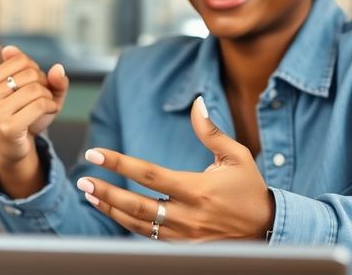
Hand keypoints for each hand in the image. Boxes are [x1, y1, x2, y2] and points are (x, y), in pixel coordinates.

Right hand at [0, 46, 67, 196]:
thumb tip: (58, 68)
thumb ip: (49, 78)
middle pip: (30, 74)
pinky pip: (39, 104)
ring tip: (46, 105)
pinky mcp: (8, 127)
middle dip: (44, 84)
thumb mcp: (34, 93)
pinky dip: (51, 106)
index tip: (35, 85)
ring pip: (36, 89)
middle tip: (42, 98)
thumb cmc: (22, 117)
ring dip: (49, 97)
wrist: (12, 150)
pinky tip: (50, 111)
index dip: (35, 70)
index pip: (20, 61)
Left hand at [76, 96, 274, 240]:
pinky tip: (113, 213)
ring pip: (138, 225)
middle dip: (106, 193)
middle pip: (136, 206)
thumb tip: (197, 103)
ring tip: (90, 195)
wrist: (268, 230)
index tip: (96, 153)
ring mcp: (185, 236)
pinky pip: (149, 238)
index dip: (119, 164)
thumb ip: (212, 132)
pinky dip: (128, 225)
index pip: (149, 175)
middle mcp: (188, 215)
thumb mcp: (237, 157)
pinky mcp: (184, 248)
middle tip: (83, 180)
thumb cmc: (251, 190)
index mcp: (198, 190)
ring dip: (110, 210)